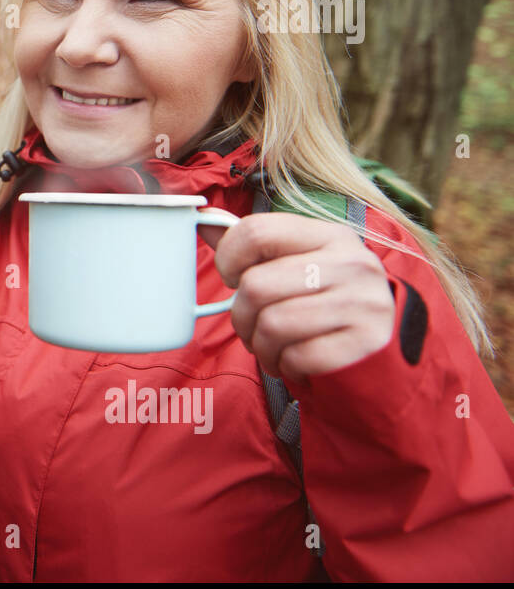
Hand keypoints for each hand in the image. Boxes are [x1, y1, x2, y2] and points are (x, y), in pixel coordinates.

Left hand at [198, 213, 395, 381]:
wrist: (384, 359)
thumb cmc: (327, 309)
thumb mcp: (299, 267)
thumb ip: (254, 246)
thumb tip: (203, 222)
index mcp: (331, 236)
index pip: (255, 231)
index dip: (228, 259)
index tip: (234, 279)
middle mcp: (352, 264)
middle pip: (255, 285)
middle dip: (242, 316)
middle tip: (254, 327)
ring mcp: (364, 304)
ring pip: (271, 324)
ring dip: (261, 346)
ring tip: (275, 347)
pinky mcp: (366, 344)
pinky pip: (297, 357)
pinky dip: (286, 366)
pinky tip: (297, 363)